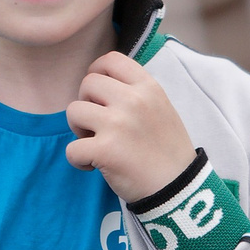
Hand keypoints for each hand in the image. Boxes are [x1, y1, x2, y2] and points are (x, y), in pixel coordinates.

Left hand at [64, 52, 196, 203]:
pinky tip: (94, 166)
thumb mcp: (162, 109)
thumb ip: (137, 93)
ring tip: (96, 144)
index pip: (111, 59)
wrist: (178, 189)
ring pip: (73, 111)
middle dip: (86, 103)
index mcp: (148, 87)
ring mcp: (117, 124)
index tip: (98, 93)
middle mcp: (133, 100)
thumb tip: (102, 84)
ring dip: (79, 130)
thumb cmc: (168, 152)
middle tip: (98, 126)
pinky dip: (78, 159)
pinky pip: (71, 148)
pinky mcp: (105, 151)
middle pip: (87, 83)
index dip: (96, 72)